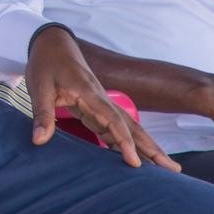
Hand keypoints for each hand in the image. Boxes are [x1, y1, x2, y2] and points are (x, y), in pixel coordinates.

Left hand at [25, 27, 177, 170]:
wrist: (52, 43)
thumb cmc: (46, 63)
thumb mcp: (39, 87)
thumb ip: (42, 114)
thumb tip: (39, 141)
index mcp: (90, 94)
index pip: (113, 120)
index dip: (124, 142)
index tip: (135, 163)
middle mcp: (101, 100)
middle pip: (132, 126)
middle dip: (152, 148)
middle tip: (173, 170)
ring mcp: (101, 104)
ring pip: (128, 127)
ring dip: (145, 146)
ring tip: (164, 167)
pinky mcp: (96, 107)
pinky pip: (116, 127)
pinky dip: (127, 142)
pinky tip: (135, 156)